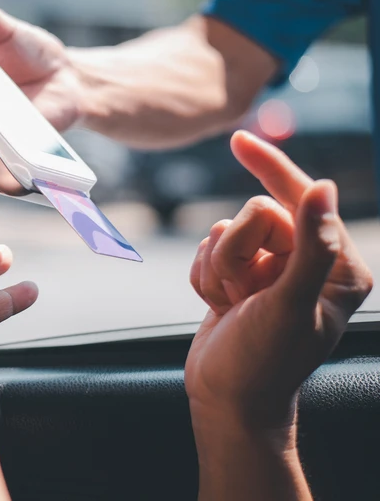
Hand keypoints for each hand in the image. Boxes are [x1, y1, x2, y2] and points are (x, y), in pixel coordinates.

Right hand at [186, 131, 373, 430]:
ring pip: (226, 232)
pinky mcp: (242, 279)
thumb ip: (311, 246)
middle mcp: (311, 265)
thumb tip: (325, 187)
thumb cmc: (265, 363)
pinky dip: (203, 276)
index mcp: (340, 267)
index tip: (238, 141)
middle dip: (237, 253)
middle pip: (254, 216)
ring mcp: (274, 272)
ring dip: (217, 268)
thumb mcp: (290, 304)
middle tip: (243, 295)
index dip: (271, 169)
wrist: (227, 401)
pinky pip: (208, 250)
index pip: (302, 201)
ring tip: (231, 305)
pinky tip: (218, 306)